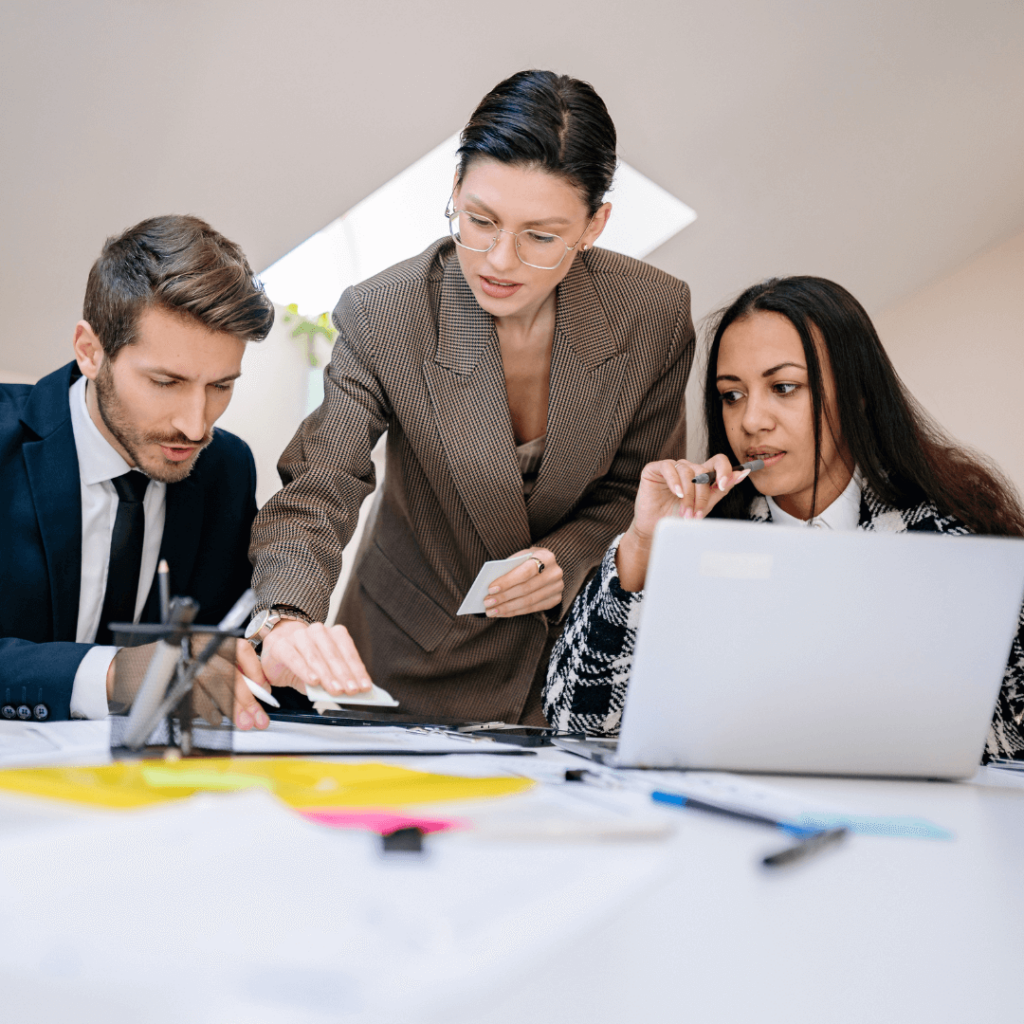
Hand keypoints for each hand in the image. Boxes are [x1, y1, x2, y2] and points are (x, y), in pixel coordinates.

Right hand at [105, 639, 269, 731]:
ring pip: (216, 684)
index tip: (266, 690)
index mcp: (206, 639)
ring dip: (233, 707)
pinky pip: (196, 697)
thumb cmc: (167, 670)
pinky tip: (218, 719)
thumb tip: (253, 694)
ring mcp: (182, 661)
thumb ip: (224, 674)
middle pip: (230, 672)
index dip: (256, 670)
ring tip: (244, 723)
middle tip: (259, 718)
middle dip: (248, 698)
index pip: (240, 650)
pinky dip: (210, 711)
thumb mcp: (198, 664)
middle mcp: (195, 646)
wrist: (124, 672)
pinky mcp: (169, 678)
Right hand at [259, 620, 372, 696]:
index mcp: (333, 634)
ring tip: (336, 690)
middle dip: (344, 674)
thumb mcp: (323, 672)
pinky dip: (305, 670)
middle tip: (352, 690)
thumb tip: (350, 691)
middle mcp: (317, 632)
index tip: (365, 686)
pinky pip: (294, 658)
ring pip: (316, 656)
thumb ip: (336, 678)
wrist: (277, 652)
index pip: (348, 652)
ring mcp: (298, 636)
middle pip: (333, 654)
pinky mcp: (281, 645)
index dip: (358, 670)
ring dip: (327, 675)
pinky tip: (313, 681)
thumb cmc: (305, 663)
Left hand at [484, 548, 563, 617]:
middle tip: (487, 603)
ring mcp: (557, 588)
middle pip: (526, 589)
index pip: (525, 571)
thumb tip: (491, 588)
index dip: (507, 581)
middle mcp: (555, 573)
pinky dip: (514, 612)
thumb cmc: (528, 559)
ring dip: (507, 608)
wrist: (546, 564)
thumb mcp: (519, 557)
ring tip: (491, 611)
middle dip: (504, 597)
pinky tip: (501, 613)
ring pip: (528, 602)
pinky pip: (532, 609)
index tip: (490, 589)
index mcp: (546, 557)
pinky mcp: (555, 600)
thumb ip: (508, 568)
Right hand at [616, 455, 749, 590]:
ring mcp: (672, 467)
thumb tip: (741, 474)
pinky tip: (677, 494)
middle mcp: (688, 468)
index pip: (718, 461)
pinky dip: (675, 482)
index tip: (723, 486)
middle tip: (697, 514)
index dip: (724, 469)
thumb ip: (721, 490)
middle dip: (702, 495)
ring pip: (687, 472)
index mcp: (701, 474)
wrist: (656, 527)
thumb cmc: (678, 516)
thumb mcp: (704, 505)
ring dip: (688, 496)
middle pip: (703, 471)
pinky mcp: (655, 468)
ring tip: (685, 513)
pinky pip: (669, 467)